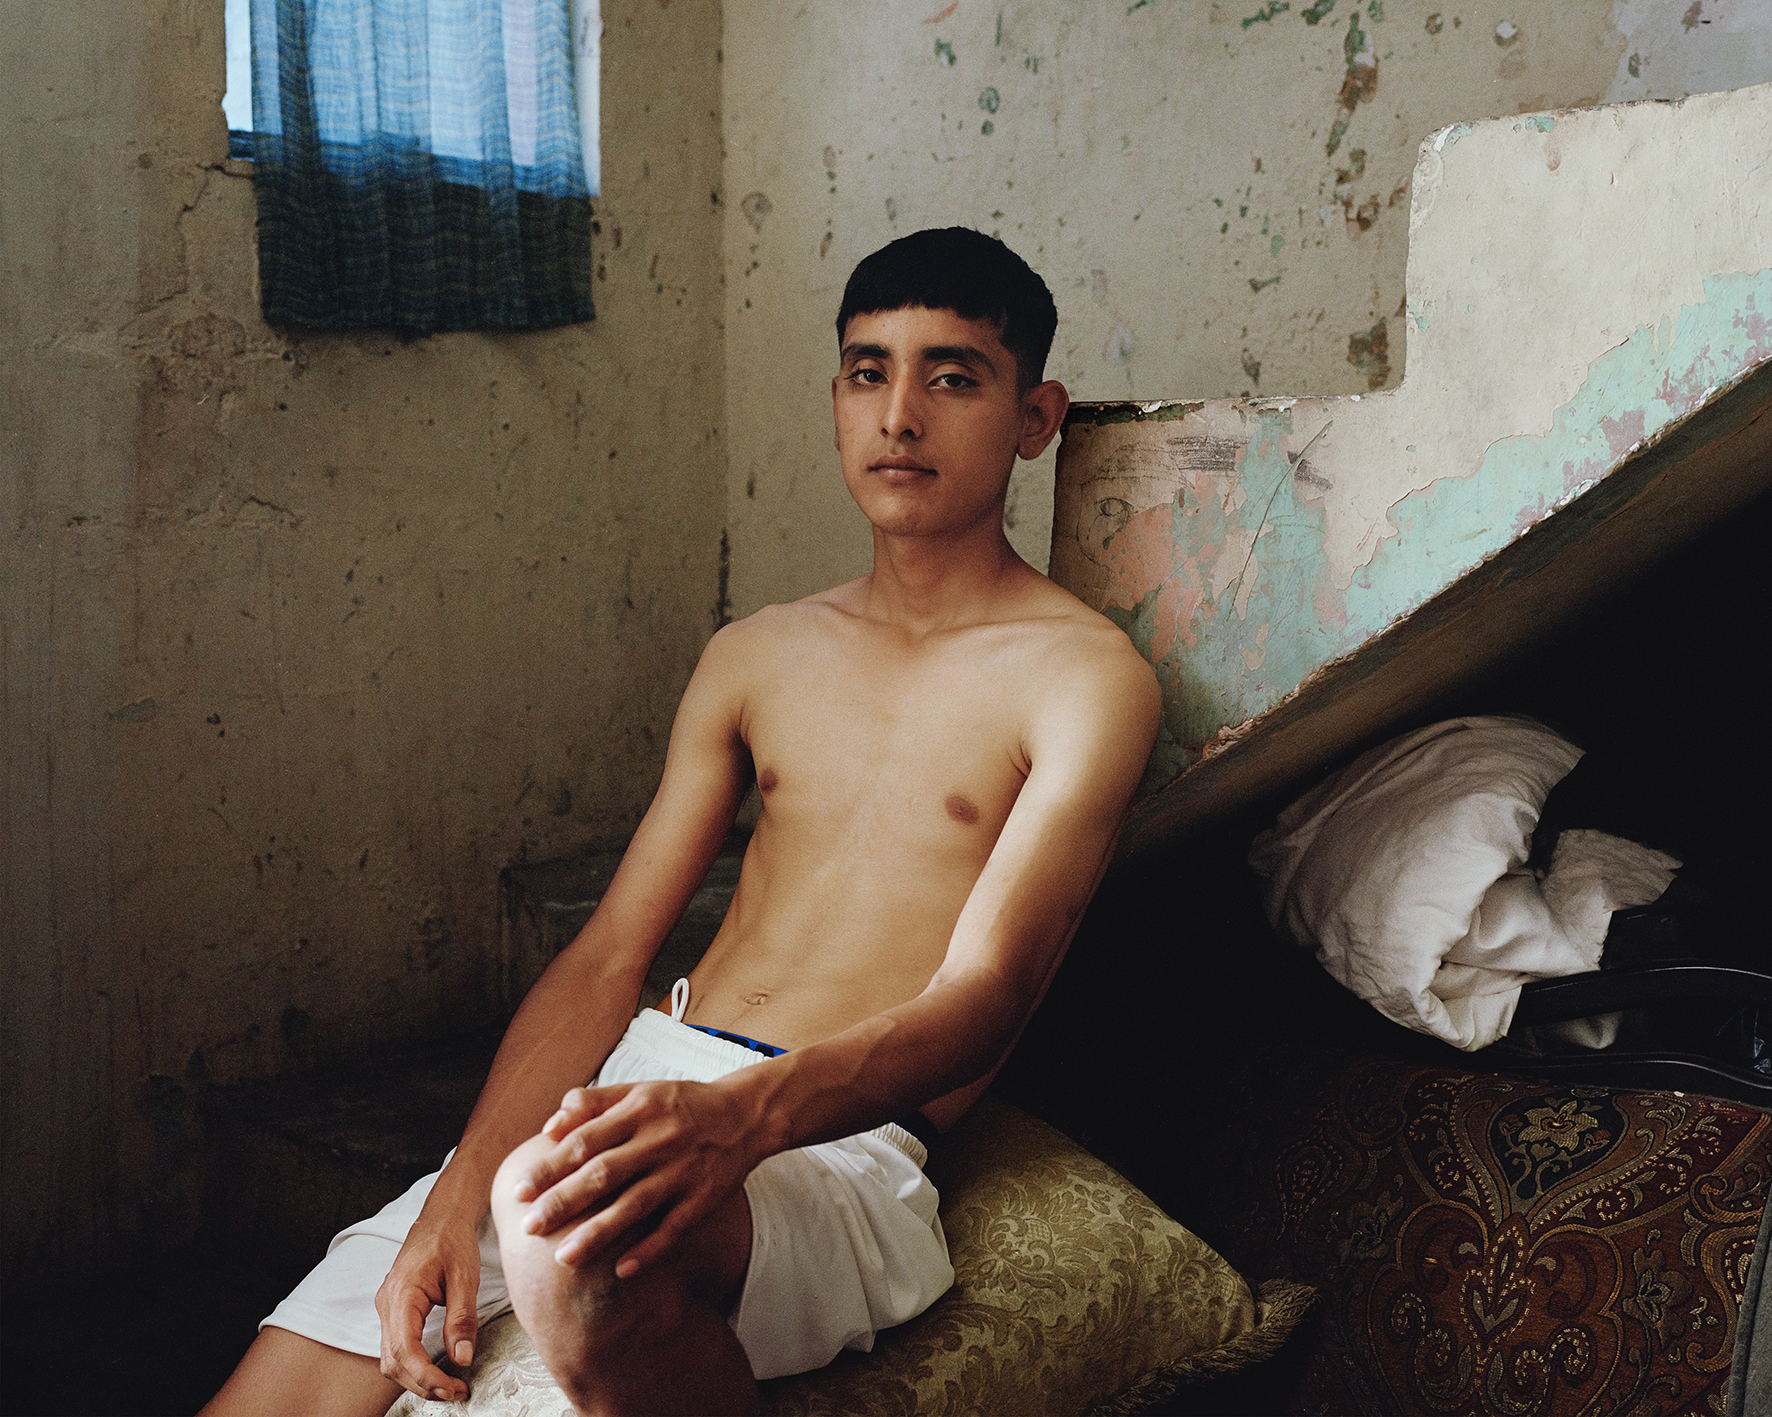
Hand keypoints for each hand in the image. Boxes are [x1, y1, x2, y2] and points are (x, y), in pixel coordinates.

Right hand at [374, 1211, 481, 1401]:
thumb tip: (462, 1358)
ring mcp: (386, 1308)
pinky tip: (436, 1370)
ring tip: (450, 1386)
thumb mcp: (465, 1276)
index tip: (453, 1388)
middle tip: (457, 1392)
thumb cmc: (453, 1240)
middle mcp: (387, 1303)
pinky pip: (395, 1348)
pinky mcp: (393, 1311)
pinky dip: (413, 1365)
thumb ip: (462, 1318)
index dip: (426, 1376)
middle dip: (423, 1384)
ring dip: (417, 1379)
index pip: (405, 1349)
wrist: (441, 1218)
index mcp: (402, 1292)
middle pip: (393, 1362)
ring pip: (391, 1359)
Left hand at [511, 1078, 760, 1277]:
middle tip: (530, 1228)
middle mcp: (659, 1140)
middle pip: (604, 1174)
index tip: (518, 1192)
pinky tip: (621, 1270)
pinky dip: (648, 1250)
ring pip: (635, 1206)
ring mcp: (683, 1171)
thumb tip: (550, 1126)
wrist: (746, 1114)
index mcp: (639, 1110)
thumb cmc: (681, 1104)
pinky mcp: (704, 1198)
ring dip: (598, 1234)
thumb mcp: (640, 1091)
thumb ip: (594, 1103)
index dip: (550, 1167)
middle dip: (564, 1203)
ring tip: (564, 1259)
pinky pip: (673, 1228)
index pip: (585, 1141)